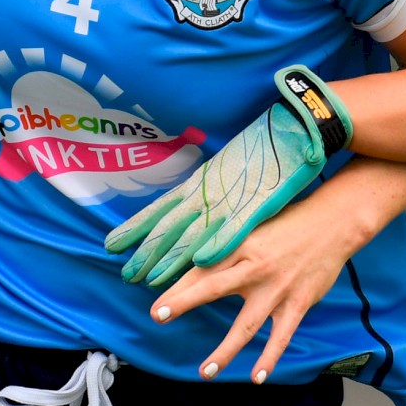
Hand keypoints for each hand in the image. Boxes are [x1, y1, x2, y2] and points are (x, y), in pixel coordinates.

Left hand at [106, 66, 352, 286]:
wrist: (293, 126)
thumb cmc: (261, 147)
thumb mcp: (224, 167)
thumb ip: (207, 187)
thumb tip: (189, 202)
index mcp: (199, 181)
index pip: (159, 208)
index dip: (136, 227)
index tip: (112, 243)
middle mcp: (207, 191)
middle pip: (169, 226)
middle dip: (148, 252)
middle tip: (126, 275)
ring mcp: (229, 198)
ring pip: (194, 233)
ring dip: (172, 258)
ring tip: (150, 280)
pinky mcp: (255, 204)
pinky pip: (233, 229)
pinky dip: (216, 245)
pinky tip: (201, 262)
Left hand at [148, 197, 360, 383]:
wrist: (333, 224)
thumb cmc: (291, 223)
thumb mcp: (255, 227)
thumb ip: (231, 246)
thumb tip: (200, 262)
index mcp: (242, 247)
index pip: (203, 267)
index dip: (178, 284)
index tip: (156, 301)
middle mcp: (255, 268)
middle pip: (214, 287)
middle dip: (185, 301)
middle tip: (159, 316)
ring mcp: (277, 289)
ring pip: (246, 324)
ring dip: (225, 350)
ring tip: (205, 372)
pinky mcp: (297, 303)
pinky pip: (280, 336)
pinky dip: (269, 357)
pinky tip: (257, 378)